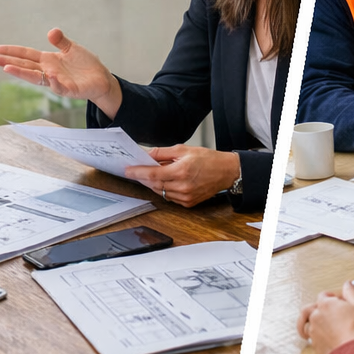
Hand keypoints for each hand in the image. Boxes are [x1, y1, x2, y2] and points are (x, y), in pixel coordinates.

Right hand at [0, 29, 120, 114]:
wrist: (101, 79)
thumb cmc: (85, 65)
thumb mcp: (72, 48)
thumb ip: (60, 41)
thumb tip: (51, 31)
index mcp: (47, 60)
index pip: (25, 55)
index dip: (11, 52)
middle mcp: (48, 71)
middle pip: (24, 66)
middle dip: (7, 62)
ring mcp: (57, 81)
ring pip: (36, 77)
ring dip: (22, 73)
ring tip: (8, 68)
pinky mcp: (69, 90)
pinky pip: (59, 86)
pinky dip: (54, 82)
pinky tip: (49, 75)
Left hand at [124, 146, 240, 206]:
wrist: (226, 172)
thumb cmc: (208, 159)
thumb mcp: (183, 150)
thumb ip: (162, 153)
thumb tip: (146, 154)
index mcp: (181, 171)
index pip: (152, 174)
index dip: (137, 172)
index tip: (127, 170)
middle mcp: (183, 186)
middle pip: (154, 184)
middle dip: (143, 178)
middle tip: (136, 171)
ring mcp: (185, 197)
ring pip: (160, 192)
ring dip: (153, 183)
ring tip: (152, 174)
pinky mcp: (188, 203)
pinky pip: (169, 197)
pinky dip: (164, 189)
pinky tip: (167, 181)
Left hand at [297, 282, 353, 353]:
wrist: (352, 351)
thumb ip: (351, 292)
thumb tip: (347, 284)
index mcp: (325, 304)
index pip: (323, 295)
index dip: (331, 296)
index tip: (339, 300)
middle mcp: (316, 317)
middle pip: (308, 309)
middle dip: (313, 309)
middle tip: (321, 313)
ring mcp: (314, 332)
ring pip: (309, 325)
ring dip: (315, 325)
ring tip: (323, 327)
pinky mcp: (315, 345)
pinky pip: (314, 340)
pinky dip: (319, 339)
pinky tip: (328, 340)